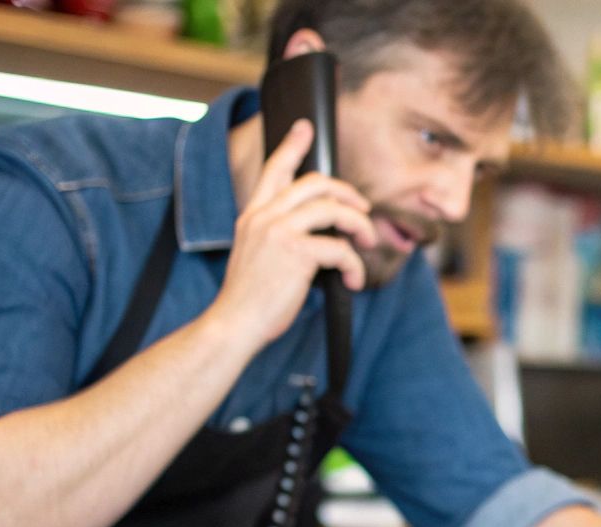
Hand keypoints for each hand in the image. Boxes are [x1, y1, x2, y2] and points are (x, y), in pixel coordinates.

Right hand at [204, 119, 379, 349]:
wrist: (234, 324)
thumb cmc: (250, 301)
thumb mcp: (258, 258)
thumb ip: (279, 239)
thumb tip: (321, 237)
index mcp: (253, 216)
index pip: (274, 170)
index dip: (292, 146)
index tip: (305, 127)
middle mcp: (264, 217)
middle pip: (314, 183)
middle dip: (346, 192)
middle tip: (363, 209)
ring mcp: (278, 232)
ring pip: (333, 209)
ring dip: (359, 225)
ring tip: (366, 243)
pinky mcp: (296, 253)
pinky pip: (340, 249)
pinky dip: (355, 266)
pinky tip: (353, 282)